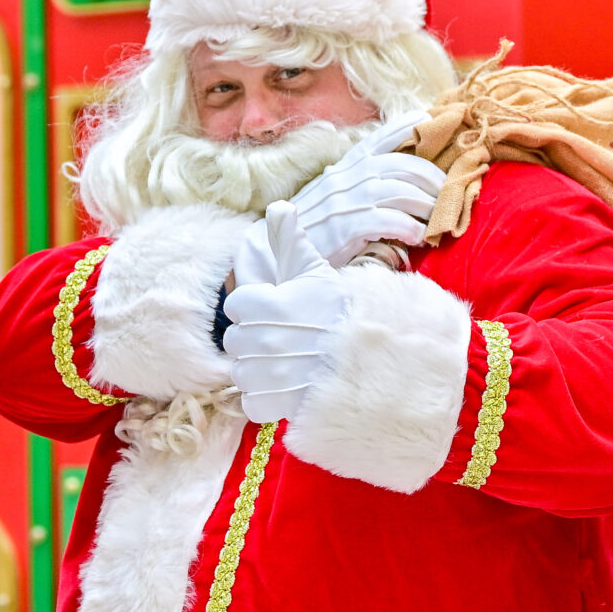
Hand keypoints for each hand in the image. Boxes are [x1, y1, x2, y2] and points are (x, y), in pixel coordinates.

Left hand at [223, 206, 349, 423]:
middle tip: (283, 336)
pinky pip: (250, 402)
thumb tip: (279, 206)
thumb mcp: (316, 269)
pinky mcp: (278, 404)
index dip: (254, 305)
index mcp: (271, 303)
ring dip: (257, 368)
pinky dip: (263, 397)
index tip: (276, 308)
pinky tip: (283, 385)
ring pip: (240, 371)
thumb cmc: (342, 309)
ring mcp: (272, 375)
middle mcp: (267, 339)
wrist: (377, 354)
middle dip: (254, 337)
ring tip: (283, 361)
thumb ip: (290, 239)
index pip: (236, 304)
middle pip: (235, 339)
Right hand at [240, 113, 440, 282]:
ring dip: (425, 205)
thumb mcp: (332, 193)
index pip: (379, 139)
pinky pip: (389, 221)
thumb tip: (391, 179)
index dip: (404, 126)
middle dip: (431, 178)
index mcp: (345, 167)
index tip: (426, 117)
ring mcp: (347, 201)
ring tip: (437, 219)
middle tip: (448, 193)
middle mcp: (347, 177)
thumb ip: (358, 182)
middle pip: (402, 166)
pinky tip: (418, 238)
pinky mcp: (347, 228)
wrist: (277, 251)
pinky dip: (409, 228)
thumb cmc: (312, 225)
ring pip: (401, 192)